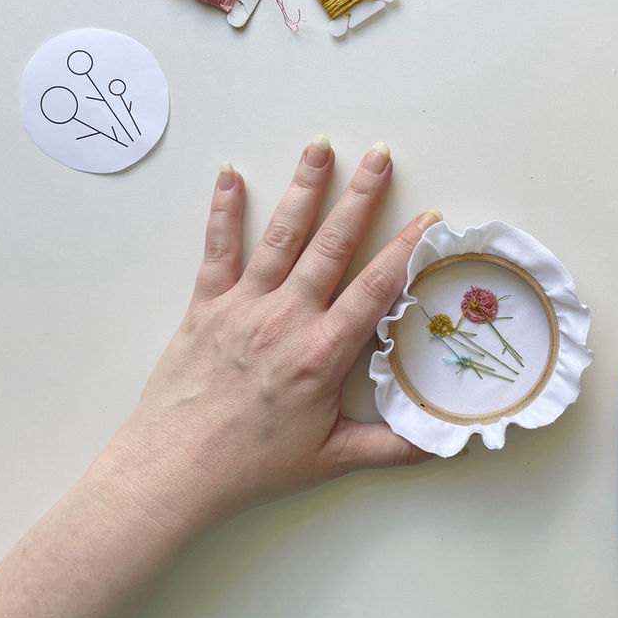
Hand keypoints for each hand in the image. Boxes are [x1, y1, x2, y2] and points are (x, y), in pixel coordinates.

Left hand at [96, 137, 438, 534]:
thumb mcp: (331, 458)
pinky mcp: (206, 305)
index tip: (428, 220)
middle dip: (360, 197)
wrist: (176, 468)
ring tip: (320, 148)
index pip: (376, 288)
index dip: (406, 249)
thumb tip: (441, 443)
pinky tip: (230, 175)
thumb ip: (391, 447)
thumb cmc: (254, 464)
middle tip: (379, 156)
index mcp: (323, 352)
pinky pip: (218, 249)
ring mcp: (244, 306)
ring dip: (303, 189)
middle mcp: (287, 318)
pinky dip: (223, 211)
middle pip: (331, 245)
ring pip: (281, 236)